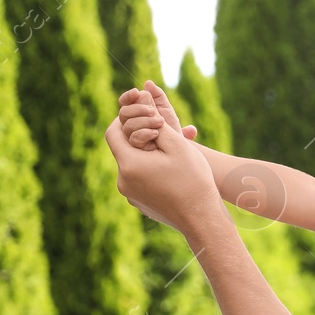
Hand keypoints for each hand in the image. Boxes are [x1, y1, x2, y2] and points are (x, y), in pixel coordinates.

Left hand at [105, 113, 215, 235]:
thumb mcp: (177, 143)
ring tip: (166, 151)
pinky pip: (138, 179)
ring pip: (131, 164)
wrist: (202, 218)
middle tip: (157, 130)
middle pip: (122, 149)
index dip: (124, 118)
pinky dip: (148, 169)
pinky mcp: (139, 203)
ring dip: (144, 153)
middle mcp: (123, 182)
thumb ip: (156, 119)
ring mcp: (130, 195)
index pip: (112, 132)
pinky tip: (169, 169)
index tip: (143, 114)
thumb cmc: (193, 180)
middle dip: (137, 135)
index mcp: (128, 165)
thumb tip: (142, 96)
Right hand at [119, 80, 188, 150]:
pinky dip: (145, 134)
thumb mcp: (166, 109)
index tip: (136, 92)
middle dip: (138, 109)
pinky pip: (134, 139)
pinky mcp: (136, 148)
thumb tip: (147, 83)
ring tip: (161, 122)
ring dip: (145, 121)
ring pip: (128, 125)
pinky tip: (156, 133)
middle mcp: (130, 123)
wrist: (179, 147)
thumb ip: (157, 96)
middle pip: (124, 113)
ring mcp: (131, 136)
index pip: (124, 102)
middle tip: (153, 110)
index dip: (128, 96)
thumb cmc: (171, 128)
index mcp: (135, 112)